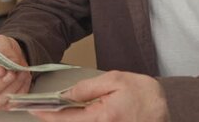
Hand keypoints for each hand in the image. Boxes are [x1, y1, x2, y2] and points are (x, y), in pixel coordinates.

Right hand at [0, 34, 31, 109]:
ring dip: (11, 87)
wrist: (13, 58)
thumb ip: (0, 46)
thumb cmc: (0, 52)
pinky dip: (19, 91)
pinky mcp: (1, 105)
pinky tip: (23, 79)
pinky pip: (9, 104)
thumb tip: (7, 57)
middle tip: (11, 73)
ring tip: (20, 73)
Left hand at [31, 71, 168, 121]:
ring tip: (58, 110)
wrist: (165, 109)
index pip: (66, 120)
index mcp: (102, 117)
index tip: (33, 109)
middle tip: (42, 108)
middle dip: (55, 119)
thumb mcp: (115, 80)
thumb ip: (88, 88)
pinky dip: (78, 121)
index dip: (47, 115)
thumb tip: (66, 94)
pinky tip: (74, 114)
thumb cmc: (144, 93)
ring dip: (67, 120)